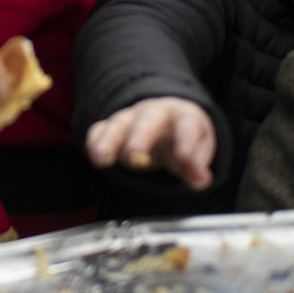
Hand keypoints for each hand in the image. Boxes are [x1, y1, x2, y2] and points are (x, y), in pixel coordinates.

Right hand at [85, 96, 215, 189]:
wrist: (166, 120)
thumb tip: (199, 180)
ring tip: (102, 160)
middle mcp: (155, 112)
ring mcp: (131, 117)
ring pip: (119, 124)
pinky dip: (95, 142)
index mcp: (182, 115)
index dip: (186, 143)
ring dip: (109, 141)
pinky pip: (99, 129)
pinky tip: (95, 158)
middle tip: (136, 160)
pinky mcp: (112, 126)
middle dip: (139, 139)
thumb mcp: (198, 150)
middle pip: (147, 121)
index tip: (185, 162)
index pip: (186, 125)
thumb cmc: (181, 137)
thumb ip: (197, 165)